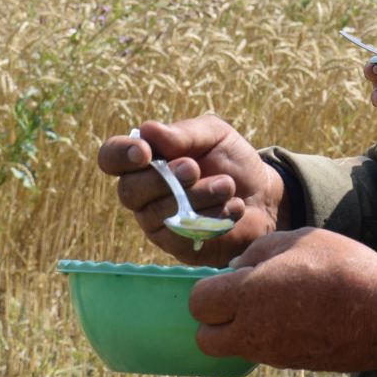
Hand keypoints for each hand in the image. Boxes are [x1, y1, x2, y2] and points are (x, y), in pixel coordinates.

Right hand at [96, 115, 286, 266]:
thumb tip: (148, 130)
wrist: (265, 196)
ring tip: (227, 186)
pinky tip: (234, 207)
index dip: (121, 155)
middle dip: (162, 180)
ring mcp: (158, 222)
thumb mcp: (214, 135)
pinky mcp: (178, 246)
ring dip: (196, 197)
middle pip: (129, 191)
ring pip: (158, 214)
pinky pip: (181, 236)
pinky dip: (212, 218)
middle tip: (193, 168)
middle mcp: (144, 193)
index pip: (111, 157)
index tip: (146, 152)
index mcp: (146, 160)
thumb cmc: (232, 161)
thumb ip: (184, 133)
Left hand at [188, 229, 376, 376]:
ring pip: (234, 349)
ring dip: (241, 330)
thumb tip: (240, 266)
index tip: (231, 277)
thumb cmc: (343, 268)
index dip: (209, 289)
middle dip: (214, 319)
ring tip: (273, 305)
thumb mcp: (299, 240)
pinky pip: (264, 353)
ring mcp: (273, 353)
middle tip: (239, 298)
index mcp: (247, 296)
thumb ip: (260, 251)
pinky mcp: (293, 364)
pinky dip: (268, 338)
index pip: (198, 303)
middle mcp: (252, 331)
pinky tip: (296, 318)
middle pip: (205, 339)